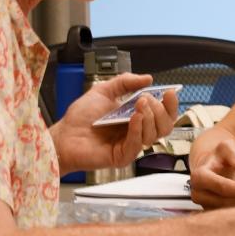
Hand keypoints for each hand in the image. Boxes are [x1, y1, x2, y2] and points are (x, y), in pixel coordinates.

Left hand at [49, 73, 176, 172]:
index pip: (163, 114)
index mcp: (137, 117)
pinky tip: (134, 117)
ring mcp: (131, 145)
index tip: (170, 92)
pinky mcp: (122, 156)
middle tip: (148, 99)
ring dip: (150, 117)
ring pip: (155, 134)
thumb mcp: (103, 91)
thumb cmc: (80, 117)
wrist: (63, 135)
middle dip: (161, 110)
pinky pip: (138, 143)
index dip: (170, 105)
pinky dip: (138, 128)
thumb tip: (148, 78)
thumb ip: (125, 82)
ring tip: (139, 105)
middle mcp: (137, 132)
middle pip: (165, 126)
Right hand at [189, 130, 234, 208]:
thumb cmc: (221, 156)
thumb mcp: (229, 149)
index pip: (221, 187)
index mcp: (199, 177)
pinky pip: (229, 215)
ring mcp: (203, 205)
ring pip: (228, 211)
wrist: (213, 165)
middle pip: (225, 202)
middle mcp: (197, 194)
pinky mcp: (211, 213)